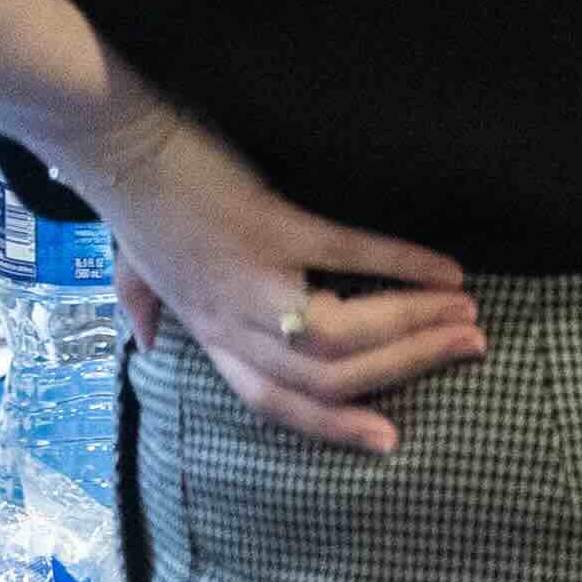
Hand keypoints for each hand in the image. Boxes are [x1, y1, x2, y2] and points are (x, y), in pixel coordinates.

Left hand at [65, 100, 479, 454]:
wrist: (115, 141)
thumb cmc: (129, 202)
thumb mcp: (132, 271)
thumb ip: (145, 310)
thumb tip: (145, 343)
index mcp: (208, 332)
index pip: (275, 403)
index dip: (334, 428)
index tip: (390, 440)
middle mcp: (232, 319)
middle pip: (329, 376)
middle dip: (406, 369)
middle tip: (466, 348)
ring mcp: (252, 276)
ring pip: (343, 334)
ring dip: (414, 326)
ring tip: (465, 313)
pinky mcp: (270, 225)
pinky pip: (349, 256)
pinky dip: (404, 262)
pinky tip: (447, 269)